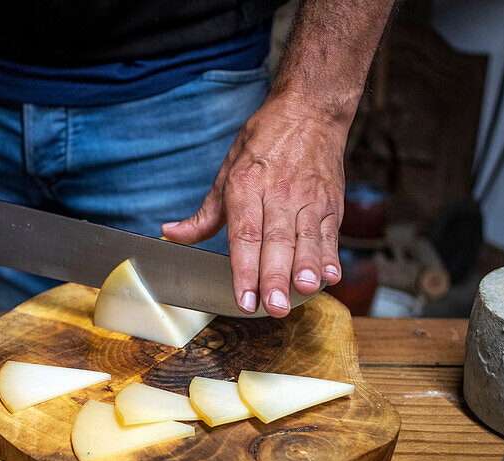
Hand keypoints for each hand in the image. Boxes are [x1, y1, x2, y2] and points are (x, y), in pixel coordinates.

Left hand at [162, 93, 346, 316]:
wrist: (310, 110)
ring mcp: (308, 198)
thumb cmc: (265, 142)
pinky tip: (330, 277)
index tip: (244, 298)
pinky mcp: (332, 201)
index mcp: (246, 186)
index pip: (244, 234)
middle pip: (276, 241)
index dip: (243, 269)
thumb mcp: (227, 170)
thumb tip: (171, 234)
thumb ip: (204, 214)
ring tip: (304, 291)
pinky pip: (331, 232)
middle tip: (273, 307)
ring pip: (307, 238)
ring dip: (306, 267)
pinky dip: (331, 255)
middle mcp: (278, 193)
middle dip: (274, 276)